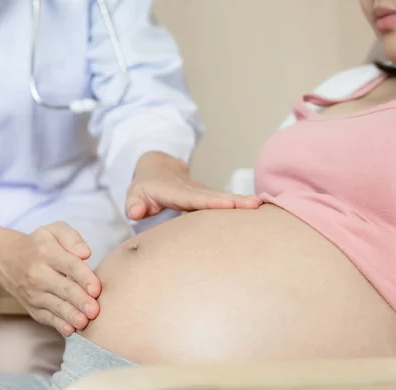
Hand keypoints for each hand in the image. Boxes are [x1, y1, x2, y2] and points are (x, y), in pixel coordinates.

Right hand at [0, 221, 100, 335]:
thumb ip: (71, 237)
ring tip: (85, 322)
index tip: (96, 289)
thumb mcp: (53, 230)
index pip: (69, 265)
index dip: (84, 278)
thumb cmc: (38, 244)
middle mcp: (38, 274)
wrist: (5, 259)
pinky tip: (70, 330)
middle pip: (64, 289)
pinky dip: (58, 325)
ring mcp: (34, 293)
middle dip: (80, 300)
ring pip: (55, 306)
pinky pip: (46, 318)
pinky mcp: (32, 307)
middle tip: (95, 310)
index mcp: (47, 252)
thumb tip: (86, 253)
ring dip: (71, 315)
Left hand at [126, 151, 261, 219]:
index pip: (194, 199)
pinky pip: (224, 202)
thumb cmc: (145, 188)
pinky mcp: (209, 198)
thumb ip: (133, 204)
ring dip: (242, 202)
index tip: (229, 203)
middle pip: (215, 196)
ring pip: (223, 198)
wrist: (158, 171)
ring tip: (261, 206)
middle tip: (255, 204)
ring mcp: (203, 194)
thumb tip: (135, 213)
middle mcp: (193, 191)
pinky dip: (241, 205)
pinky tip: (259, 209)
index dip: (211, 201)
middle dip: (235, 200)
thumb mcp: (134, 194)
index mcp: (175, 192)